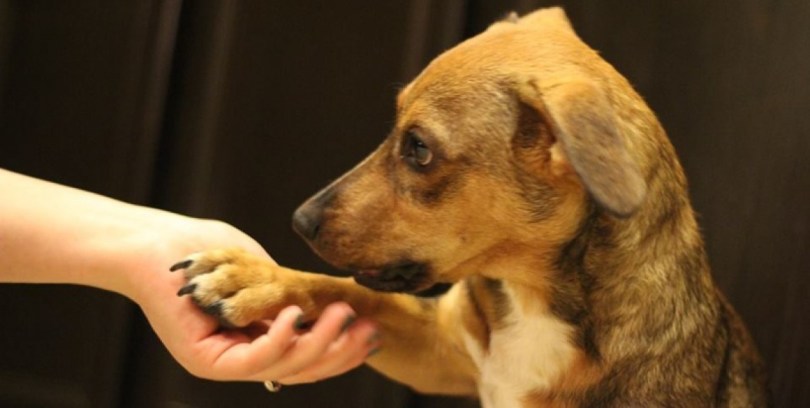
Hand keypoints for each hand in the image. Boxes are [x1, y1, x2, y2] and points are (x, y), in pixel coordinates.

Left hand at [124, 218, 379, 383]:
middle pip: (302, 371)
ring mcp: (222, 365)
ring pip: (284, 368)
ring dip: (320, 344)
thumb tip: (323, 306)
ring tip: (344, 316)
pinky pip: (253, 361)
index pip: (306, 359)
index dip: (342, 350)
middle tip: (372, 331)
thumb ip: (289, 295)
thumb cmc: (203, 251)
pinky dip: (280, 341)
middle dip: (341, 353)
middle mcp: (240, 361)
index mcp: (255, 344)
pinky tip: (297, 316)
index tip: (374, 330)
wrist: (154, 243)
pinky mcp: (204, 361)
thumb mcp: (261, 275)